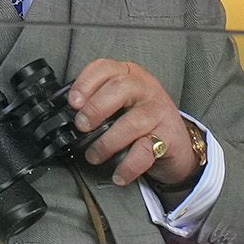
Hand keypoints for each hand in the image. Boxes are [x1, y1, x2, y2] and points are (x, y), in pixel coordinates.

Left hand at [68, 59, 199, 187]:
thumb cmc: (141, 120)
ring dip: (107, 142)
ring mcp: (158, 111)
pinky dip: (128, 165)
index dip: (85, 83)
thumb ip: (98, 102)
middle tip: (81, 126)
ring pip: (131, 122)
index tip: (72, 103)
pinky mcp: (168, 136)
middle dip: (95, 108)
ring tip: (93, 156)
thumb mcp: (120, 103)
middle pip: (119, 88)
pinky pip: (145, 151)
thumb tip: (67, 115)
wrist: (177, 143)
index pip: (105, 68)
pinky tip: (118, 175)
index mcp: (129, 75)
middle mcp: (145, 88)